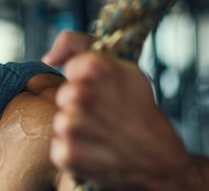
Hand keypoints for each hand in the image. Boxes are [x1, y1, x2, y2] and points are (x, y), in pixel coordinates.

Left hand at [43, 31, 190, 189]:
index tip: (108, 92)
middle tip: (106, 117)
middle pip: (65, 96)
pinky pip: (59, 147)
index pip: (72, 68)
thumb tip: (48, 58)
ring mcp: (72, 126)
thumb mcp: (123, 67)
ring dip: (79, 130)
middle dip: (82, 106)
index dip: (89, 81)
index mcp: (96, 68)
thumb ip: (78, 46)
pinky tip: (97, 152)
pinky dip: (75, 153)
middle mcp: (81, 94)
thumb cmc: (140, 111)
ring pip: (61, 122)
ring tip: (104, 135)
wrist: (160, 161)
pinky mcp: (66, 154)